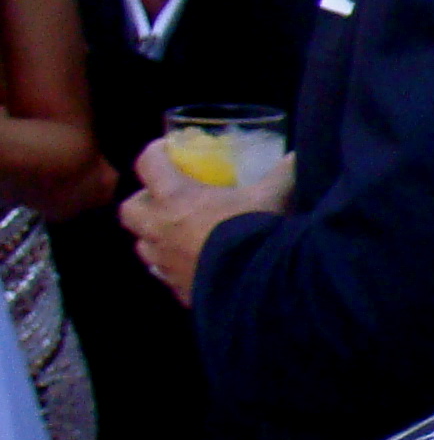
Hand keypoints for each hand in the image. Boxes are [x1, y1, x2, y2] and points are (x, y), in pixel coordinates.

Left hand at [121, 138, 291, 304]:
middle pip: (130, 209)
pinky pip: (167, 275)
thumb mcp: (272, 197)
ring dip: (155, 236)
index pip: (148, 164)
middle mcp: (160, 229)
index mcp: (176, 198)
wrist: (259, 287)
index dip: (155, 152)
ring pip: (143, 246)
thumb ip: (282, 173)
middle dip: (143, 202)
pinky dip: (175, 268)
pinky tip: (197, 265)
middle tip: (165, 199)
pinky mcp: (177, 288)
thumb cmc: (255, 232)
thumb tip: (297, 155)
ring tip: (179, 234)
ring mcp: (165, 262)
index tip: (168, 150)